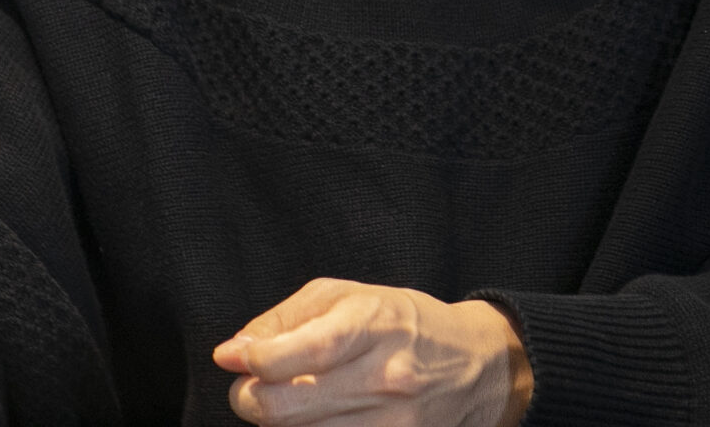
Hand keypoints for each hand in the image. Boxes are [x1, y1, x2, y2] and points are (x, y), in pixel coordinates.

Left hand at [212, 278, 531, 426]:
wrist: (477, 368)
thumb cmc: (405, 324)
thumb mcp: (349, 295)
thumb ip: (285, 319)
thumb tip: (233, 352)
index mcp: (374, 325)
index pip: (299, 351)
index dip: (253, 360)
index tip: (235, 358)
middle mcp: (384, 377)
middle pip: (285, 409)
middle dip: (250, 398)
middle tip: (251, 387)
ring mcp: (392, 424)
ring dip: (278, 423)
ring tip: (290, 401)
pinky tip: (316, 420)